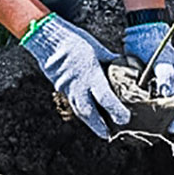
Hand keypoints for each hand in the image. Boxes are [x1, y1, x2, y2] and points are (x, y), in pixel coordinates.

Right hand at [22, 14, 128, 138]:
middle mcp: (78, 85)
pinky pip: (72, 103)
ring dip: (90, 122)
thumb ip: (110, 60)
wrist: (48, 38)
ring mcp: (67, 88)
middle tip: (109, 136)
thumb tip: (124, 65)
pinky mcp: (60, 87)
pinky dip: (81, 111)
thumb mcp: (97, 48)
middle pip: (89, 113)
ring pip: (79, 111)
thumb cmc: (74, 41)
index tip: (125, 119)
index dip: (117, 111)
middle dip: (99, 127)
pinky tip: (87, 113)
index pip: (106, 99)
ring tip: (100, 130)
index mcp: (90, 74)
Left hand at [123, 22, 173, 132]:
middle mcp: (165, 84)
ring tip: (141, 127)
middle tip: (154, 133)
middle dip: (162, 121)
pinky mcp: (140, 80)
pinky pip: (140, 96)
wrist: (141, 29)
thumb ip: (166, 74)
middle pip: (167, 107)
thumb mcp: (163, 59)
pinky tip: (129, 111)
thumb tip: (166, 92)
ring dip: (149, 115)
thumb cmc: (155, 42)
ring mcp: (153, 82)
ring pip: (153, 103)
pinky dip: (137, 104)